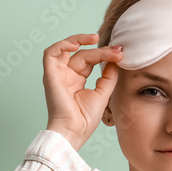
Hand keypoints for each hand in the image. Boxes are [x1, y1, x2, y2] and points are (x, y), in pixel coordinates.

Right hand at [42, 33, 123, 150]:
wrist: (74, 131)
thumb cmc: (85, 119)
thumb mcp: (102, 94)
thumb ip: (108, 77)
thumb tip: (115, 61)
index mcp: (76, 80)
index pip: (90, 60)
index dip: (105, 55)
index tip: (121, 54)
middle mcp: (66, 75)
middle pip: (82, 54)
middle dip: (100, 50)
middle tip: (117, 51)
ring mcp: (57, 74)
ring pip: (66, 49)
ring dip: (79, 40)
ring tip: (95, 39)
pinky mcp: (50, 75)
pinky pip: (50, 53)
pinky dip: (61, 45)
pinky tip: (77, 45)